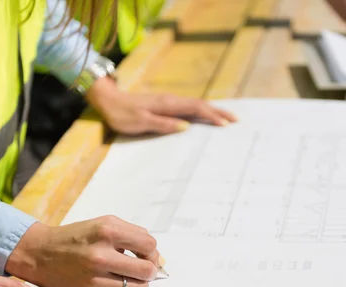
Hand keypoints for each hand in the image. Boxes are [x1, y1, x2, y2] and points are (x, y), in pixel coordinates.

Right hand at [5, 216, 162, 286]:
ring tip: (131, 278)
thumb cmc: (77, 238)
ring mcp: (96, 277)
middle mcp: (101, 255)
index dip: (152, 251)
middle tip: (145, 270)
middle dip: (151, 270)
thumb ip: (133, 235)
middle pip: (147, 270)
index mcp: (107, 231)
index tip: (147, 255)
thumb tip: (158, 257)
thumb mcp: (104, 224)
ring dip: (140, 284)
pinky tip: (109, 281)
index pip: (149, 244)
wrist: (41, 254)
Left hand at [85, 77, 237, 134]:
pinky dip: (202, 112)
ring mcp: (169, 102)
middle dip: (219, 111)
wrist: (109, 101)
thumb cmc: (122, 114)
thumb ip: (163, 124)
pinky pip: (189, 108)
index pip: (196, 108)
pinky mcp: (166, 106)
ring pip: (196, 105)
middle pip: (200, 105)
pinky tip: (206, 116)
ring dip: (212, 111)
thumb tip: (185, 127)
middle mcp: (172, 101)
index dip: (212, 115)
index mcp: (168, 104)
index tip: (225, 124)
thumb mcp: (140, 122)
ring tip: (227, 119)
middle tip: (236, 120)